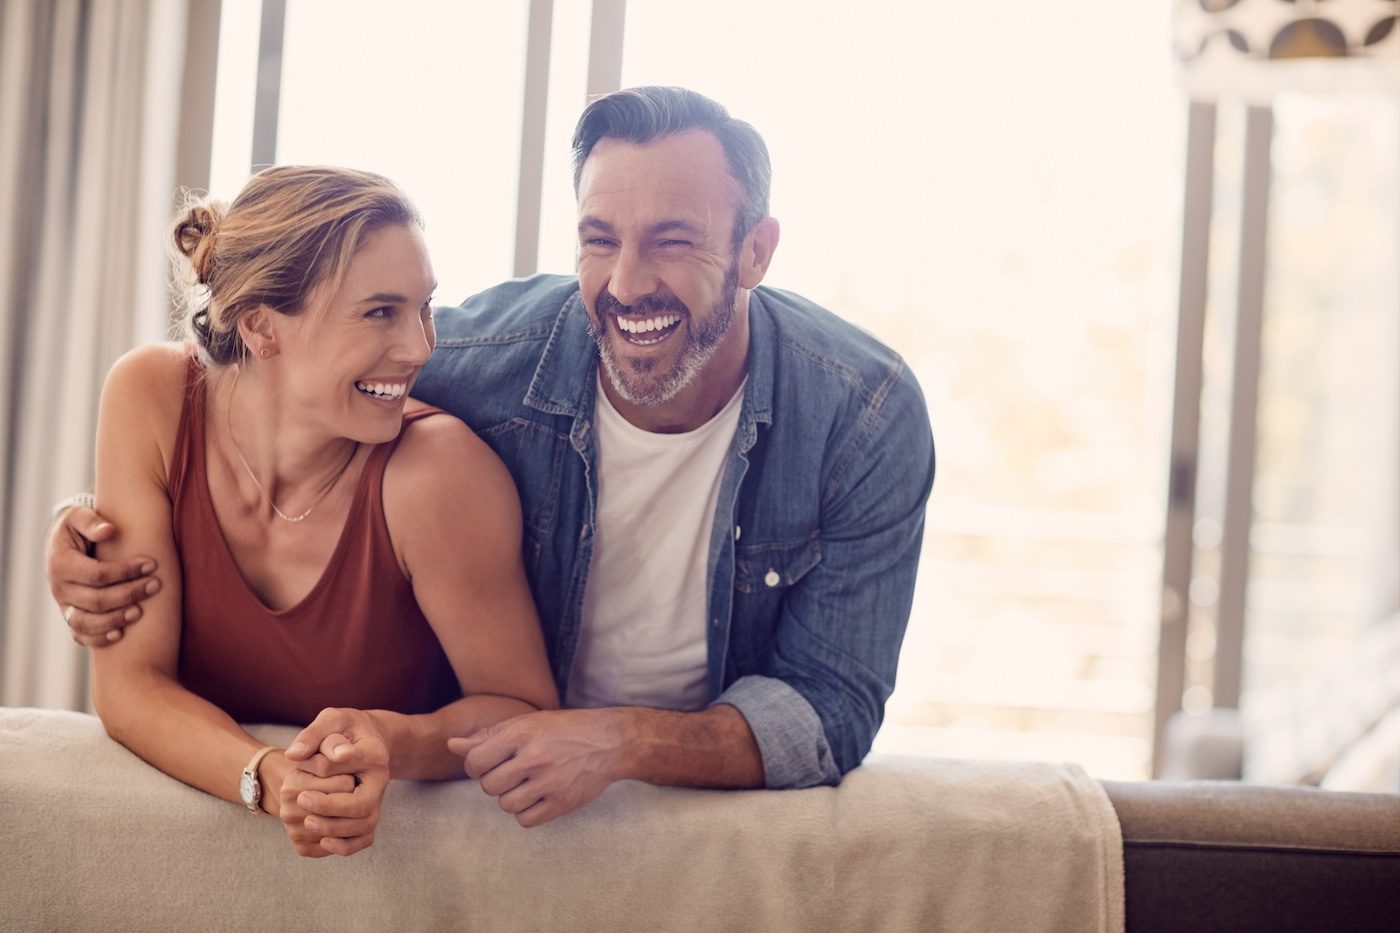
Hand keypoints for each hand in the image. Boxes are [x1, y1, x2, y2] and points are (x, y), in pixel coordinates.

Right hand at [46, 505, 158, 646]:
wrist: (64, 540)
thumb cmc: (77, 525)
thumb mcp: (80, 515)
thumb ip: (92, 521)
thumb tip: (109, 530)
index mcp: (60, 563)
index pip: (96, 575)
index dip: (125, 572)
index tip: (151, 564)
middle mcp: (59, 588)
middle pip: (95, 601)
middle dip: (129, 594)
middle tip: (155, 585)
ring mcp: (64, 604)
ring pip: (86, 623)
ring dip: (115, 620)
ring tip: (140, 612)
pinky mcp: (70, 614)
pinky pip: (80, 635)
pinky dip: (98, 639)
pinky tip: (120, 634)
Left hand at [284, 708, 390, 855]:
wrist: (367, 741)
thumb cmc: (344, 729)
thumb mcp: (331, 720)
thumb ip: (314, 735)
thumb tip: (294, 755)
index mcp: (373, 753)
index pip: (353, 765)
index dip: (325, 770)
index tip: (298, 766)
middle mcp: (381, 780)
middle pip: (362, 805)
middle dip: (330, 808)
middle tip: (302, 799)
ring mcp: (378, 800)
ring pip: (364, 826)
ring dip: (335, 829)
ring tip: (307, 822)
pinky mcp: (370, 815)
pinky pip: (364, 839)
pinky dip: (345, 846)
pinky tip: (323, 840)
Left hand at [447, 709, 626, 827]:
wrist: (609, 741)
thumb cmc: (563, 729)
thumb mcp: (526, 723)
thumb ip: (487, 736)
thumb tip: (452, 745)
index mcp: (521, 734)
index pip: (475, 762)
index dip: (477, 766)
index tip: (490, 763)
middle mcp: (534, 758)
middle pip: (488, 787)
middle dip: (495, 782)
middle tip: (512, 773)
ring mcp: (549, 783)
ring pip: (506, 805)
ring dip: (511, 797)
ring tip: (527, 783)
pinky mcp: (562, 803)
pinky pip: (526, 820)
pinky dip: (527, 812)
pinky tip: (538, 796)